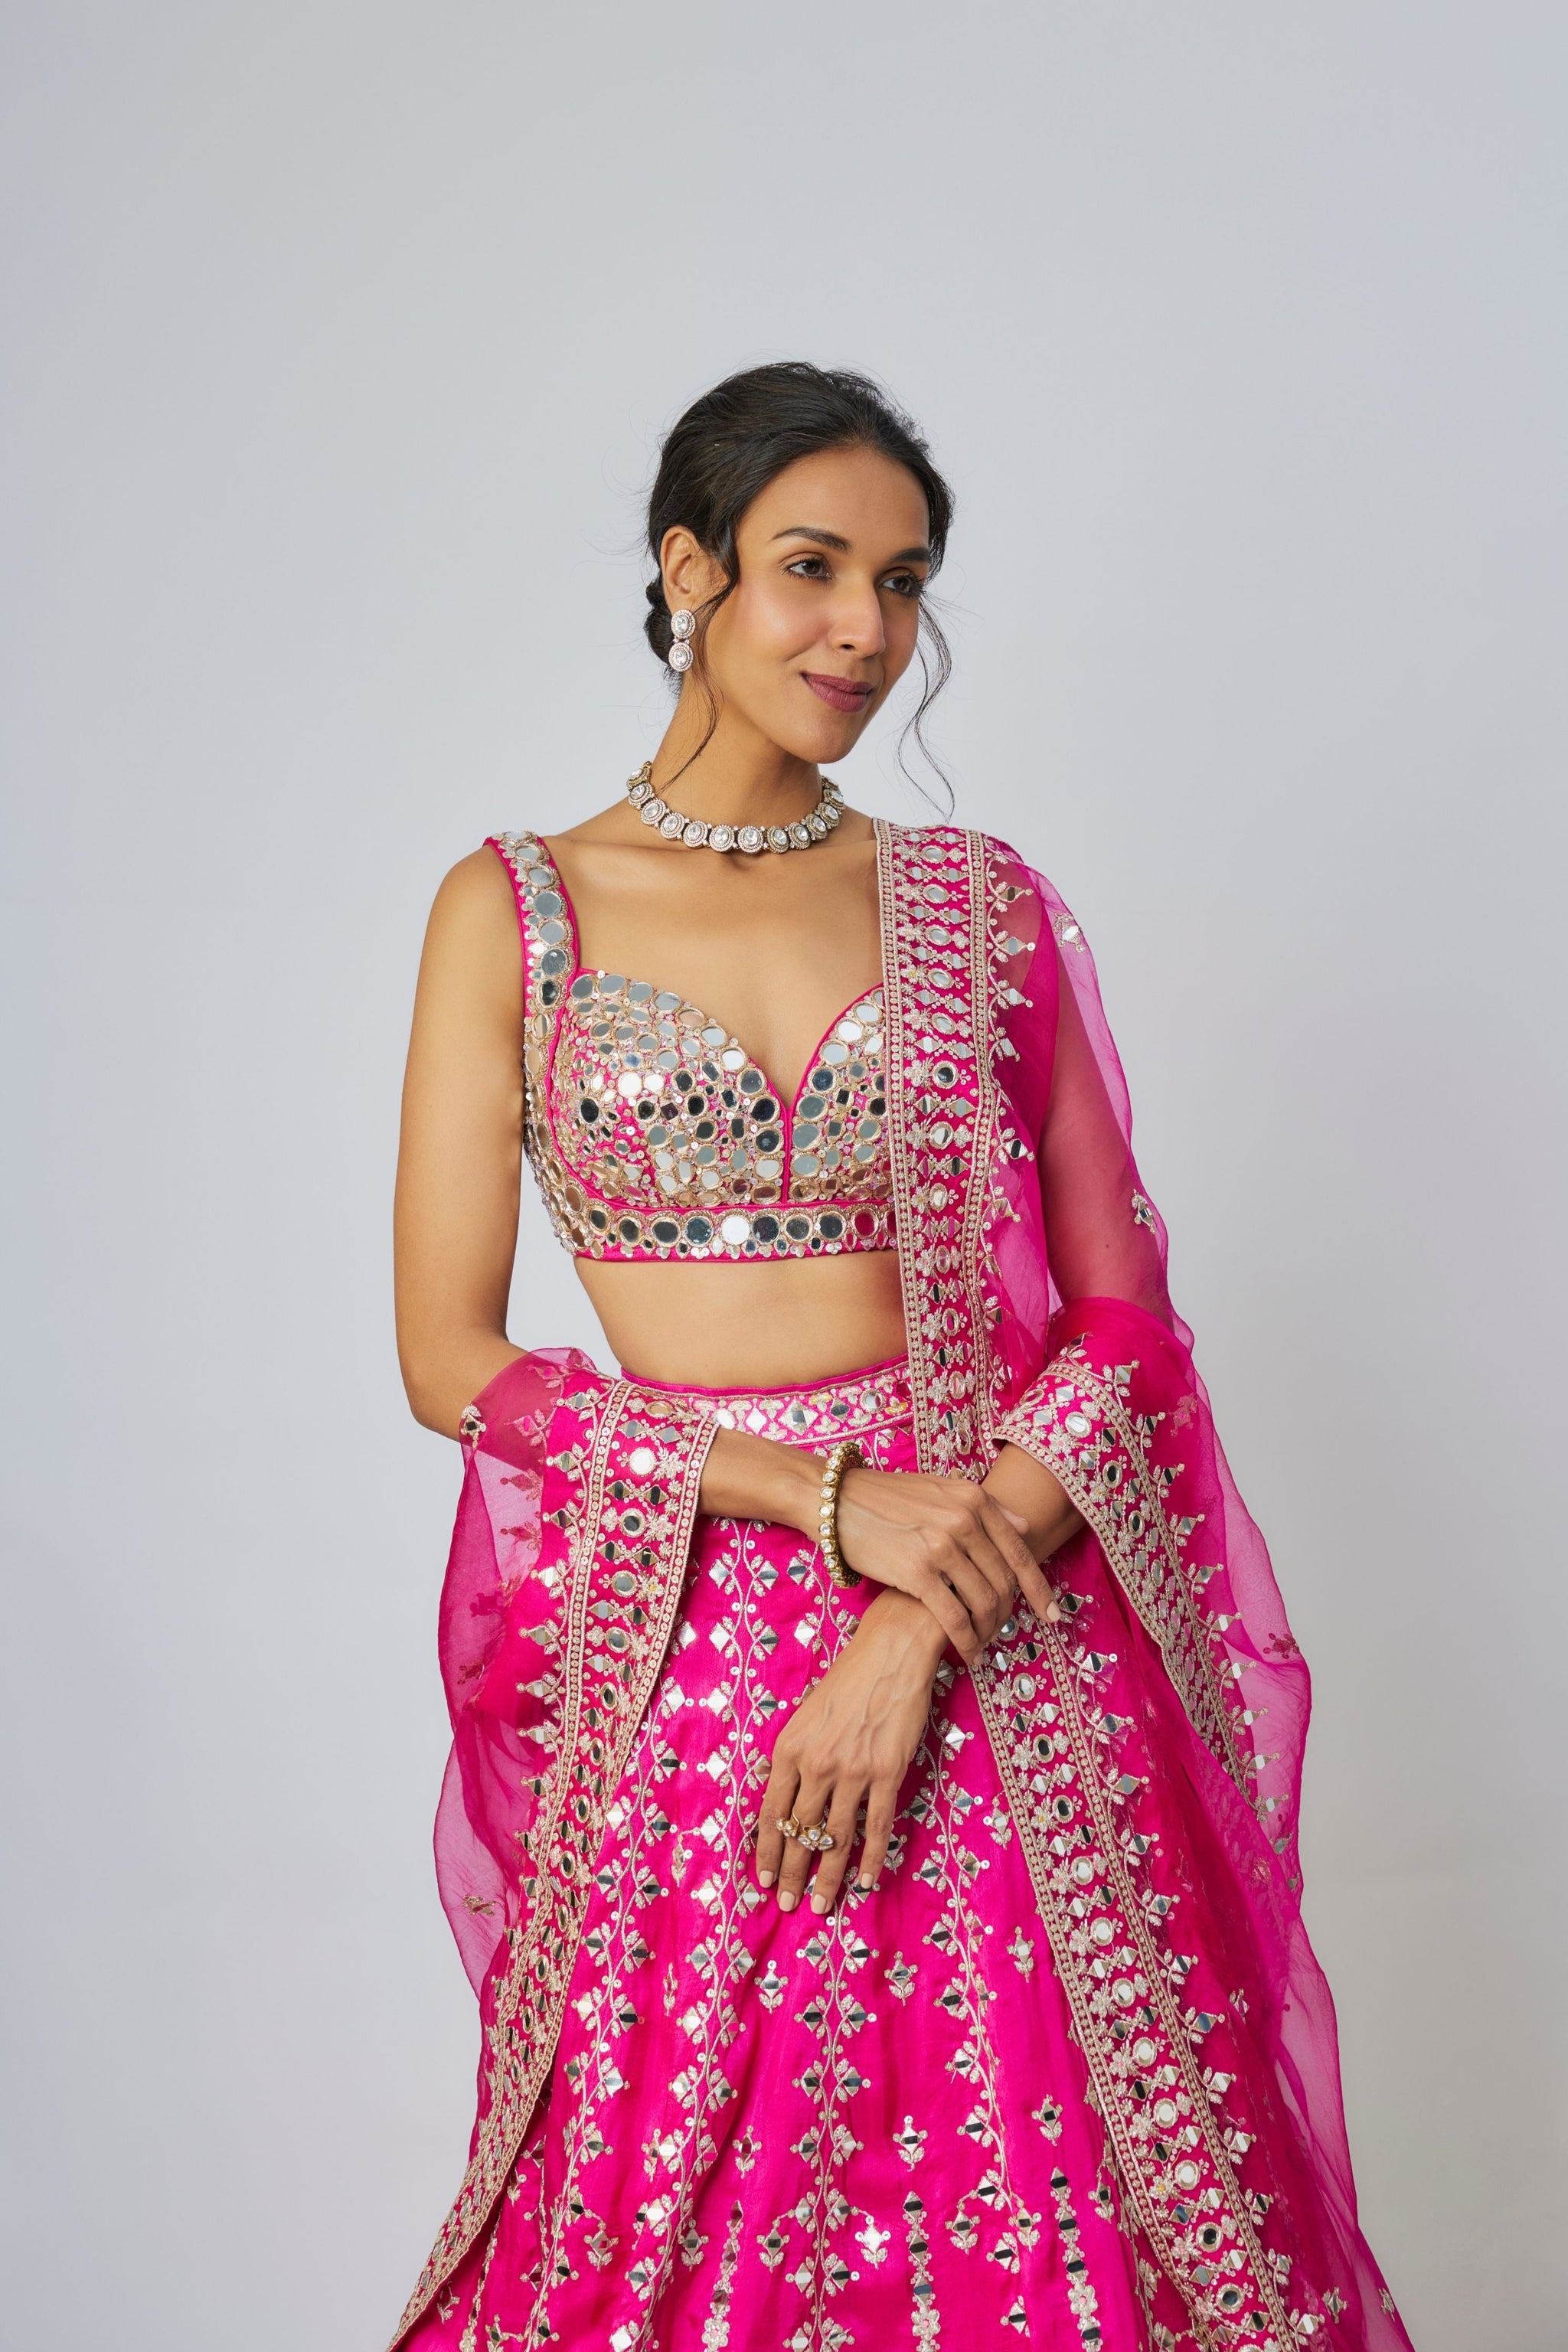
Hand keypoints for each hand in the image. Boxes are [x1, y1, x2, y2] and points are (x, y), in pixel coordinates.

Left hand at [755, 1590, 946, 1913]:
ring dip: (828, 1877)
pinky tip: (866, 1880)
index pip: (771, 1813)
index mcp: (789, 1748)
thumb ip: (794, 1757)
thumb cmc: (847, 1682)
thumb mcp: (805, 1716)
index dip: (766, 1851)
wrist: (891, 1654)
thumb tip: (782, 1797)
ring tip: (821, 1905)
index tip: (761, 1880)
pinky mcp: (887, 1772)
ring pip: (835, 1837)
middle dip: (791, 1874)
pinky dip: (870, 1858)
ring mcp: (853, 1770)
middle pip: (800, 1832)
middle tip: (786, 1905)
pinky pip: (876, 1826)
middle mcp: (816, 1763)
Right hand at [834, 1466, 1060, 1662]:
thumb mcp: (940, 1490)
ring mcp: (942, 1546)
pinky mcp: (917, 1572)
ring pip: (984, 1602)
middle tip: (1001, 1633)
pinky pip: (955, 1617)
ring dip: (988, 1631)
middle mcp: (964, 1520)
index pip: (1019, 1551)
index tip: (1053, 1614)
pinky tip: (967, 1653)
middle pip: (1003, 1582)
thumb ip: (985, 1508)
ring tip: (981, 1644)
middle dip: (1008, 1614)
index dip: (1040, 1588)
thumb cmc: (886, 1496)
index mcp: (974, 1499)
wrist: (835, 1499)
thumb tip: (1024, 1526)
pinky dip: (967, 1641)